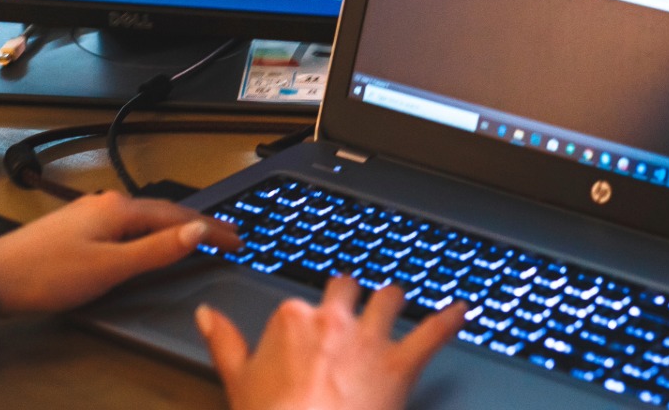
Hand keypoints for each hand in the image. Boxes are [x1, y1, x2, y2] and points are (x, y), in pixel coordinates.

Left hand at [0, 191, 240, 313]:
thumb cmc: (47, 274)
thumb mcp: (110, 268)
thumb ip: (156, 250)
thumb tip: (196, 230)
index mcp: (119, 209)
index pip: (178, 215)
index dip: (211, 228)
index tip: (237, 238)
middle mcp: (106, 203)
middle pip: (163, 212)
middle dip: (197, 224)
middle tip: (228, 238)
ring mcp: (90, 213)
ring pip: (144, 219)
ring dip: (174, 228)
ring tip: (198, 239)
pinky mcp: (78, 228)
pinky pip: (127, 227)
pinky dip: (150, 234)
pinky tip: (150, 244)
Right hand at [195, 277, 466, 409]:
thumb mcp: (237, 380)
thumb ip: (224, 341)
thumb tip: (206, 315)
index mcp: (292, 318)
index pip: (302, 303)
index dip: (307, 317)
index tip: (310, 327)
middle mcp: (333, 319)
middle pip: (347, 288)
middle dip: (353, 295)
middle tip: (354, 303)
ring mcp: (369, 340)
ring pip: (388, 300)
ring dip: (394, 299)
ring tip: (398, 298)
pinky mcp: (400, 364)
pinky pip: (432, 334)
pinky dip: (450, 320)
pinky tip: (462, 310)